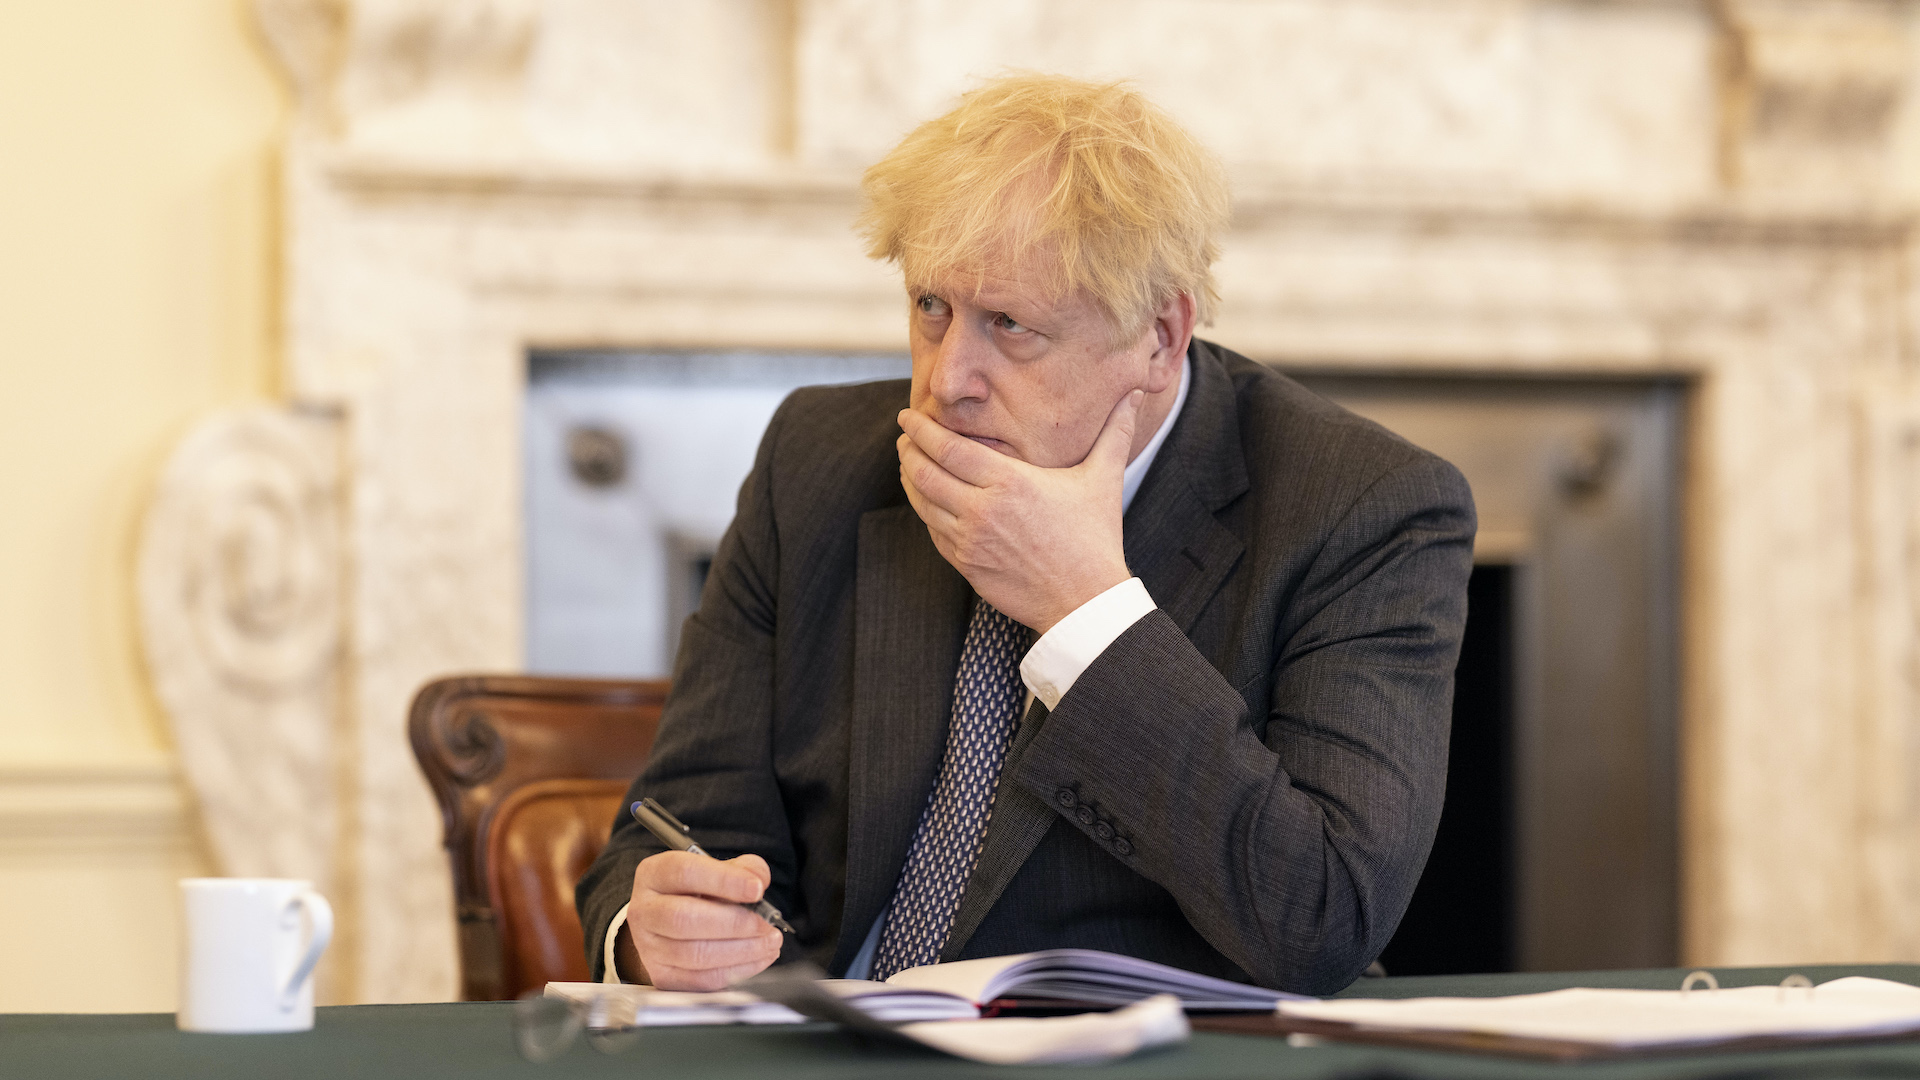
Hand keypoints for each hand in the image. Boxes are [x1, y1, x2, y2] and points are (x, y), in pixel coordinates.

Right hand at [627, 851, 783, 990]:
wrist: (669, 925)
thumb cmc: (695, 893)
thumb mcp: (715, 870)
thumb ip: (741, 868)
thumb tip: (758, 880)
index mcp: (654, 874)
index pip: (684, 873)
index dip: (724, 880)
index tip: (757, 889)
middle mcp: (644, 911)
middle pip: (684, 918)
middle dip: (734, 923)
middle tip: (765, 924)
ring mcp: (649, 948)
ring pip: (694, 954)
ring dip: (741, 950)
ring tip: (769, 942)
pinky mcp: (662, 977)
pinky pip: (701, 980)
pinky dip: (737, 971)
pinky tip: (758, 958)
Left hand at [896, 390, 1141, 633]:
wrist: (1085, 601)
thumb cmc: (1094, 539)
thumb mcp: (1102, 479)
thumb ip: (1113, 432)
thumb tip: (1136, 395)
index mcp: (1009, 482)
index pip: (948, 448)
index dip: (921, 430)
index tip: (908, 416)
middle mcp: (982, 510)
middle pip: (925, 472)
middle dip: (908, 450)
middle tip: (903, 436)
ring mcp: (970, 541)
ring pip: (923, 503)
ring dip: (910, 480)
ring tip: (907, 463)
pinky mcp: (966, 566)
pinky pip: (933, 532)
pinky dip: (924, 512)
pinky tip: (926, 501)